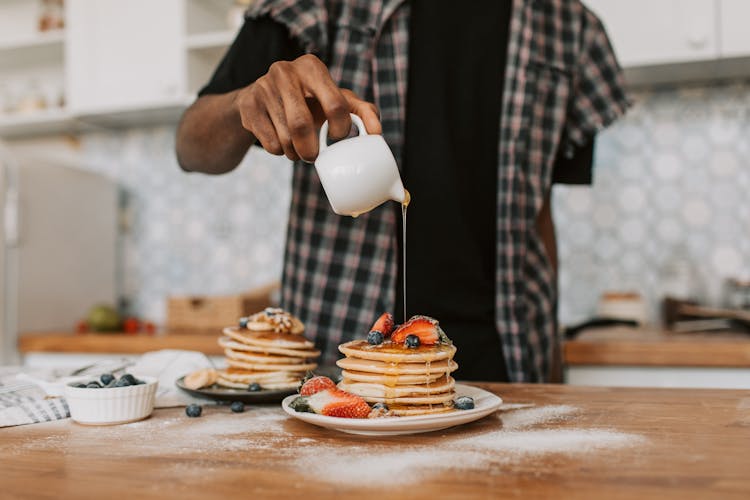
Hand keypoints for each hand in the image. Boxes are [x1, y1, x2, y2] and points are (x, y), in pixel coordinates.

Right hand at [232, 54, 380, 161]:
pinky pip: (270, 144)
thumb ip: (362, 112)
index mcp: (312, 67)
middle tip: (314, 157)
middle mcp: (285, 71)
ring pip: (285, 138)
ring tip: (297, 149)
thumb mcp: (336, 99)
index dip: (340, 129)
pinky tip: (280, 142)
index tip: (336, 137)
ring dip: (295, 153)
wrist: (260, 99)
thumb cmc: (308, 101)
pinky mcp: (248, 105)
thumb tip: (377, 133)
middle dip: (311, 150)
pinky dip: (279, 152)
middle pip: (302, 124)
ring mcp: (263, 86)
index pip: (336, 105)